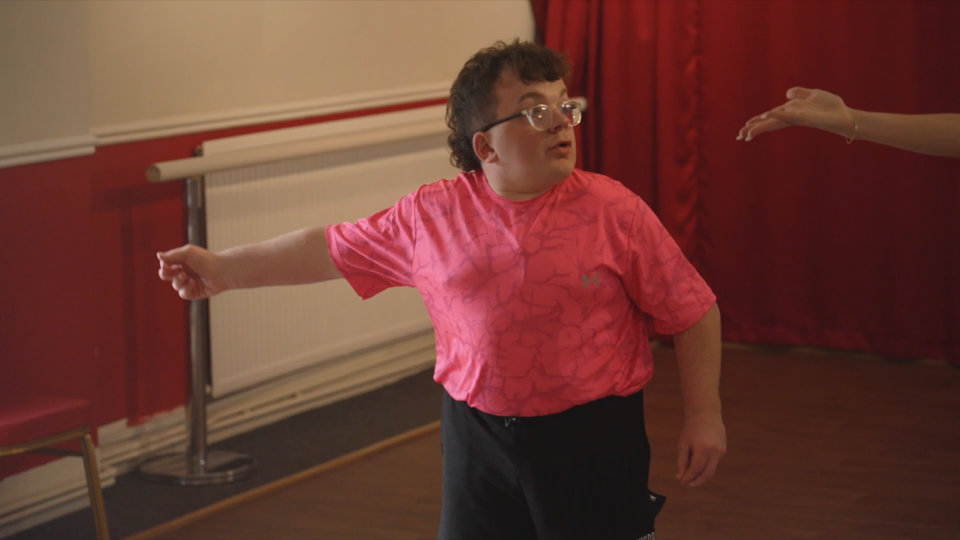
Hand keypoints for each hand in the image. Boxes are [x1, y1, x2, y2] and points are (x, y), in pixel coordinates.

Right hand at [157, 245, 228, 299]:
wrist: (221, 271)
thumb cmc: (206, 259)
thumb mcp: (187, 253)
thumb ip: (172, 255)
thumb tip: (158, 256)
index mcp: (182, 261)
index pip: (166, 265)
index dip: (164, 267)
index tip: (165, 266)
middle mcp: (185, 271)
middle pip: (167, 276)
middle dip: (166, 274)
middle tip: (168, 272)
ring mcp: (189, 282)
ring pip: (175, 285)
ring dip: (178, 281)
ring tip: (187, 276)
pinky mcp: (195, 292)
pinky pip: (184, 294)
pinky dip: (186, 289)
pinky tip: (193, 283)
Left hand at [676, 412, 725, 486]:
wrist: (706, 414)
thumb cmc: (691, 429)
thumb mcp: (683, 444)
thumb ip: (682, 462)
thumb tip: (680, 477)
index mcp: (703, 449)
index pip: (696, 469)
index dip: (688, 477)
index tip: (682, 482)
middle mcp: (715, 451)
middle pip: (707, 473)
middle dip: (697, 481)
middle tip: (688, 484)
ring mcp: (721, 451)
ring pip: (712, 469)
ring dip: (702, 475)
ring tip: (691, 476)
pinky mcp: (723, 449)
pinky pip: (714, 462)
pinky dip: (706, 466)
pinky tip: (698, 464)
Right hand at [737, 87, 856, 141]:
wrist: (844, 116)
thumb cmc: (831, 107)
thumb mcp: (813, 95)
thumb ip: (800, 93)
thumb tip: (787, 93)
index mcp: (791, 112)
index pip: (770, 118)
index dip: (757, 123)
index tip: (744, 130)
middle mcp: (792, 117)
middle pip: (768, 123)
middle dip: (754, 129)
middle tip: (739, 136)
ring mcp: (797, 118)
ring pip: (775, 121)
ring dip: (761, 126)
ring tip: (747, 133)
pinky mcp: (805, 117)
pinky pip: (789, 115)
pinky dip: (778, 115)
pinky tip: (768, 115)